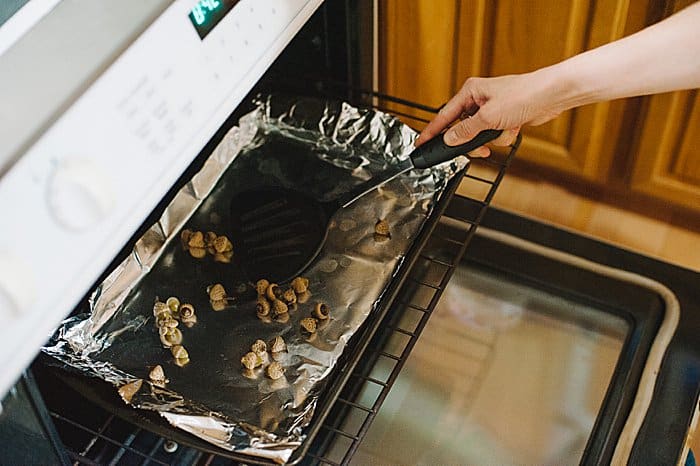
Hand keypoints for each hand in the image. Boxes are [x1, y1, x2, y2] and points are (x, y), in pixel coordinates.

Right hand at [415, 73, 563, 156]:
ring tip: (503, 131)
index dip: (432, 131)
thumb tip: (449, 140)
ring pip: (480, 134)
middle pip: (462, 128)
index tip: (421, 143)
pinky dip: (504, 135)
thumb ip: (465, 131)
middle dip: (471, 140)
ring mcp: (491, 109)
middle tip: (475, 149)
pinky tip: (513, 128)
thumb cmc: (522, 95)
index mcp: (470, 91)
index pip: (444, 115)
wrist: (551, 96)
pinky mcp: (504, 117)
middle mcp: (478, 99)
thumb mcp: (488, 117)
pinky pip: (495, 134)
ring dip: (492, 137)